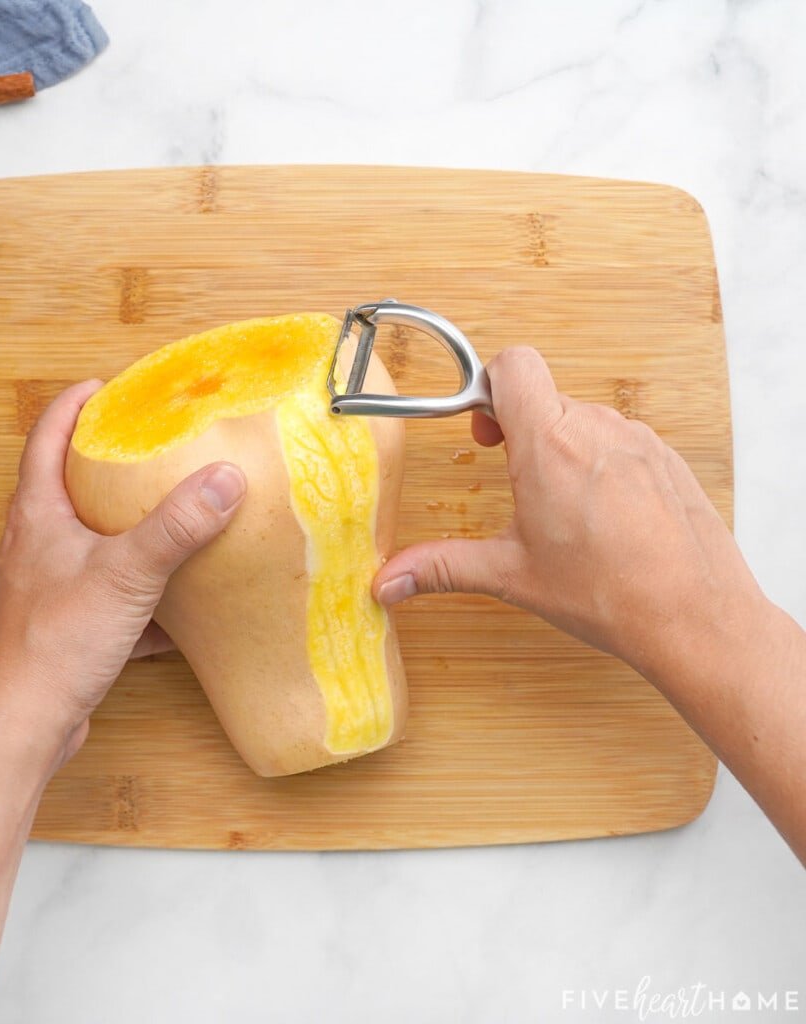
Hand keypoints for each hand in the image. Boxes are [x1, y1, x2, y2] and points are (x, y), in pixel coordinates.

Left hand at [0, 380, 246, 765]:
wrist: (24, 723)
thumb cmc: (56, 643)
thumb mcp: (127, 574)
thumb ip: (177, 526)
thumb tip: (224, 479)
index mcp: (36, 516)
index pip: (46, 438)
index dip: (73, 407)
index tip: (106, 386)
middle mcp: (34, 544)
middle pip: (63, 486)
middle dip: (102, 465)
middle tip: (144, 447)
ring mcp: (47, 586)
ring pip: (86, 542)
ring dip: (121, 528)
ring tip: (164, 517)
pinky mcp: (64, 625)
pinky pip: (106, 595)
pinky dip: (138, 595)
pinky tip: (174, 611)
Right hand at [373, 347, 765, 677]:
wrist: (695, 617)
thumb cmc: (608, 593)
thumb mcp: (511, 575)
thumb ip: (442, 567)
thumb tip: (387, 582)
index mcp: (548, 446)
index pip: (514, 365)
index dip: (488, 384)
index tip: (484, 429)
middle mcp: (596, 428)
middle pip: (545, 397)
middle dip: (520, 428)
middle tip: (514, 478)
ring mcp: (638, 440)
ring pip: (583, 420)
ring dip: (562, 448)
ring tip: (562, 508)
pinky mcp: (666, 458)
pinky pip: (620, 441)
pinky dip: (601, 465)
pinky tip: (604, 517)